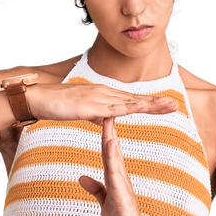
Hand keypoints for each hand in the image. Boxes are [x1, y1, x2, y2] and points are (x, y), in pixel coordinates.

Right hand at [28, 82, 177, 124]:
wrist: (38, 98)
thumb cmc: (58, 105)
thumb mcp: (83, 112)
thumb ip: (97, 115)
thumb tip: (108, 121)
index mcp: (104, 95)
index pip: (132, 100)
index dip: (150, 103)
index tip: (167, 105)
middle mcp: (105, 93)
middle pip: (136, 99)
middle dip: (157, 102)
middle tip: (176, 105)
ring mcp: (99, 98)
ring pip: (130, 102)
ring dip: (150, 103)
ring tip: (168, 105)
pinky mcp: (91, 106)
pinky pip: (114, 108)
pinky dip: (130, 107)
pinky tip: (143, 106)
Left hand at [77, 116, 155, 215]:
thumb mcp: (104, 202)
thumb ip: (95, 189)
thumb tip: (81, 177)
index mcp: (116, 180)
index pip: (108, 154)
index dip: (105, 136)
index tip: (103, 117)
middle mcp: (120, 180)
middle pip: (112, 151)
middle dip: (109, 130)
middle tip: (109, 109)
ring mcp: (122, 187)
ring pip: (114, 160)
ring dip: (111, 141)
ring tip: (109, 122)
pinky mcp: (122, 197)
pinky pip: (115, 176)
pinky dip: (113, 161)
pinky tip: (111, 148)